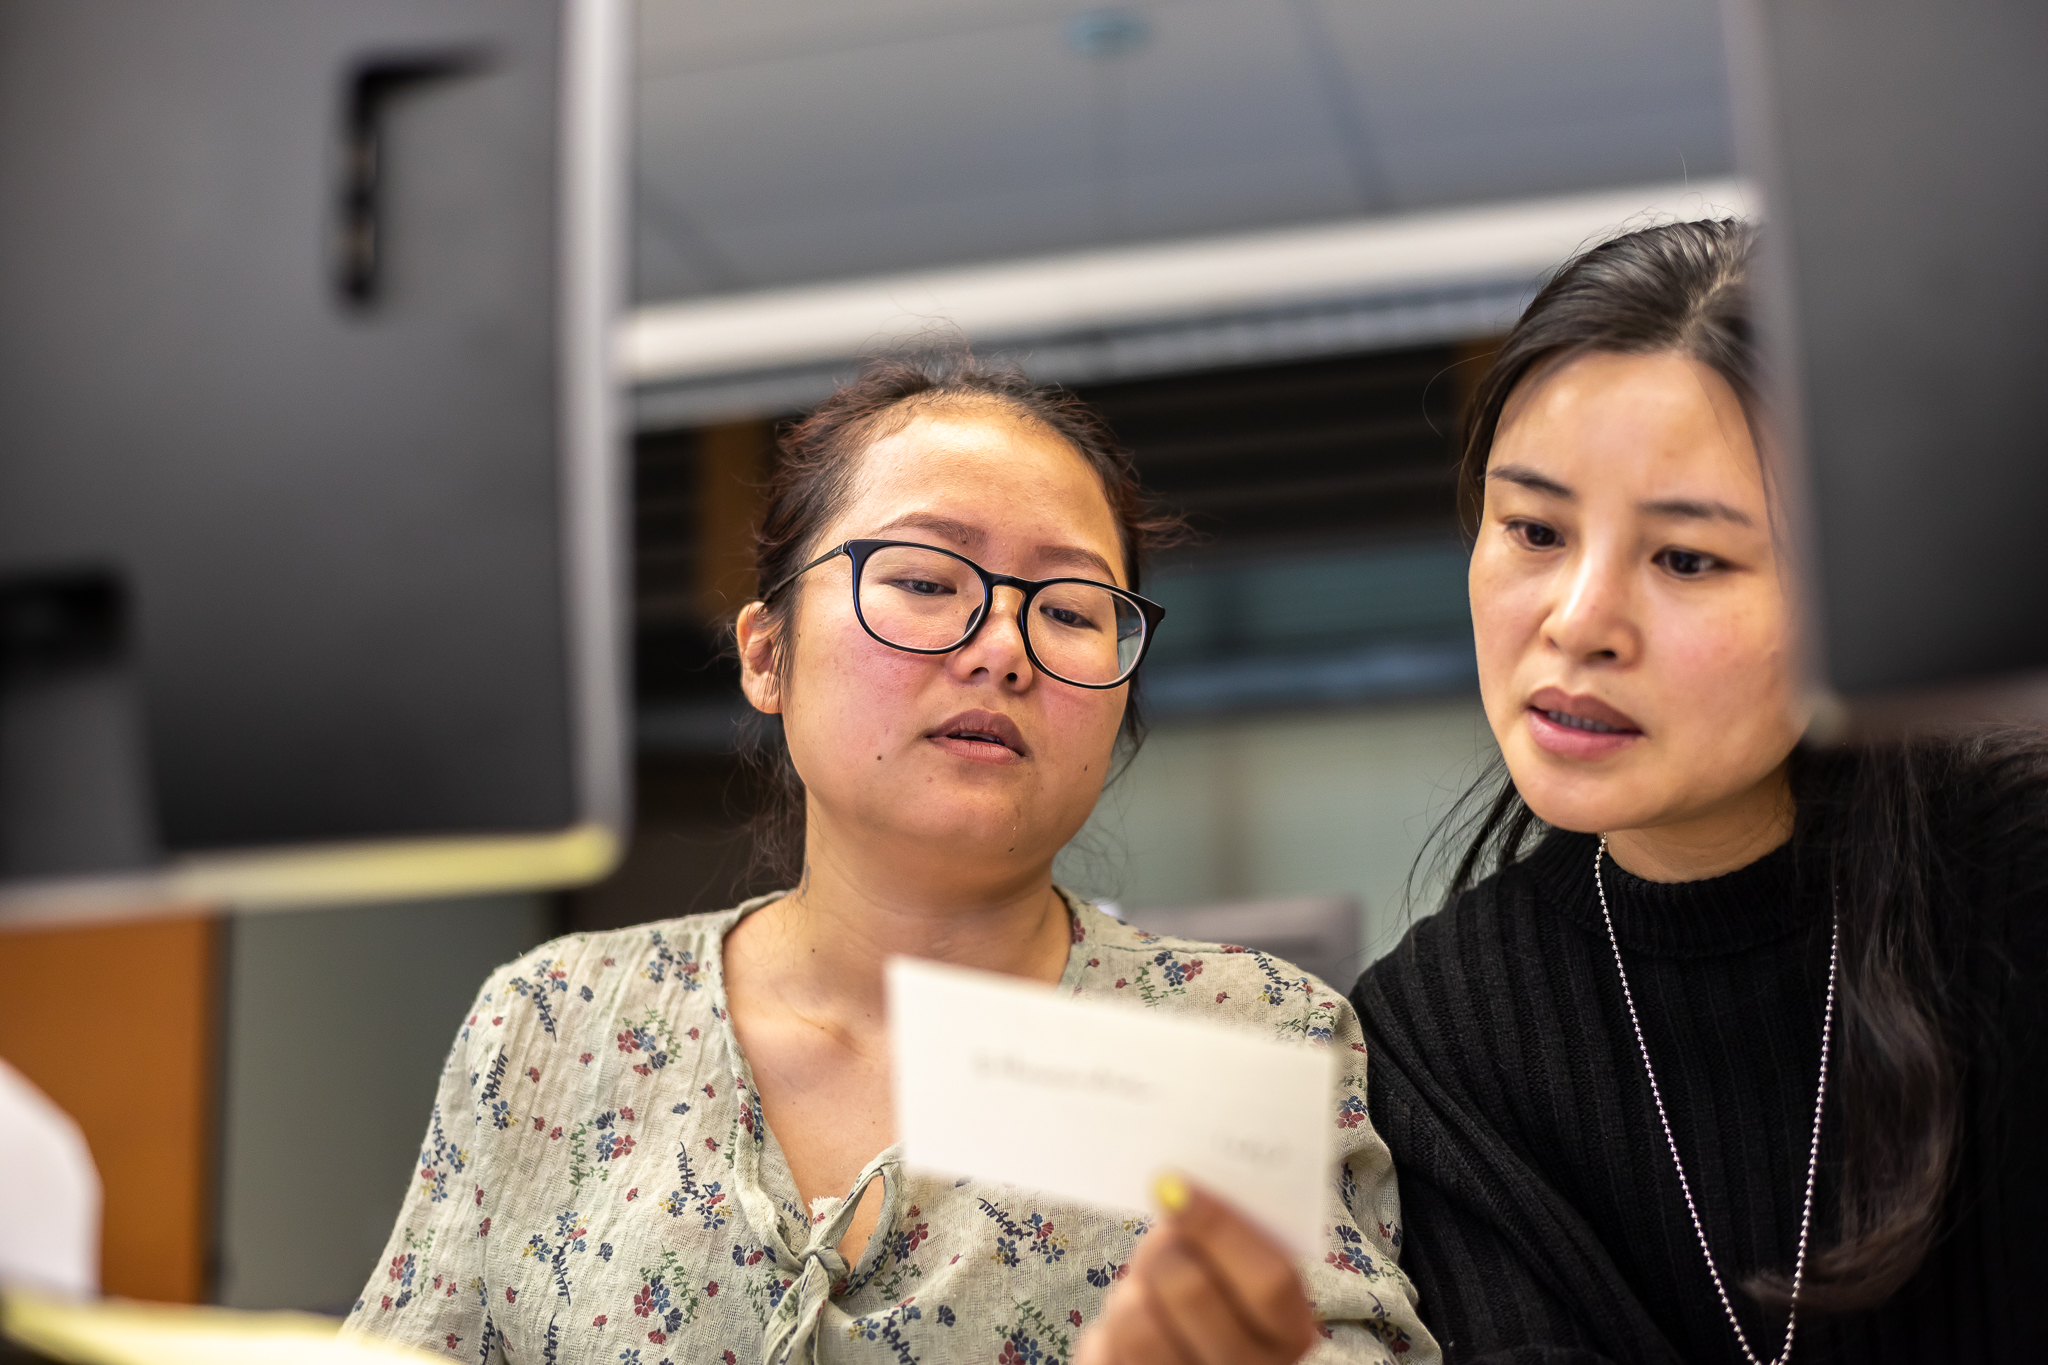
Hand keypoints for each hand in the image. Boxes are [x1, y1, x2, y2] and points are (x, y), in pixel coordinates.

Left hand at [1074, 1174, 1319, 1364]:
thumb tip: (1175, 1188)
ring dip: (1131, 1294)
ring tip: (1143, 1291)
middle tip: (1160, 1238)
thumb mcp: (1233, 1271)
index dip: (1220, 1226)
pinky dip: (1109, 1329)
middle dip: (1163, 1249)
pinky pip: (1106, 1352)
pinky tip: (1129, 1329)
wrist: (1183, 1357)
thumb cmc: (1212, 1298)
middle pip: (1194, 1292)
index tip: (1175, 1184)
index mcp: (1288, 1331)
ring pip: (1140, 1326)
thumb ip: (1221, 1236)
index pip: (1271, 1280)